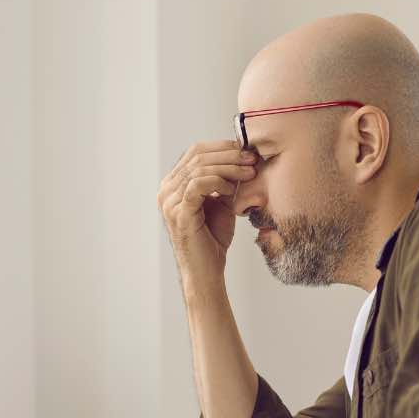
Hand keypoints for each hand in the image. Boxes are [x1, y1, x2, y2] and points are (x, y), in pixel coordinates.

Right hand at [157, 140, 256, 278]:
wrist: (207, 270)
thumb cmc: (213, 238)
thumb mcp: (222, 202)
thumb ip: (226, 180)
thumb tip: (244, 156)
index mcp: (173, 184)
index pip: (197, 152)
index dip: (223, 148)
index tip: (248, 152)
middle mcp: (166, 190)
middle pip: (198, 156)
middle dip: (229, 155)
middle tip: (252, 159)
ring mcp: (169, 201)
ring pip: (200, 168)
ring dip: (229, 168)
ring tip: (248, 173)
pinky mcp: (178, 212)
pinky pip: (198, 185)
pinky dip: (219, 182)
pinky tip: (232, 190)